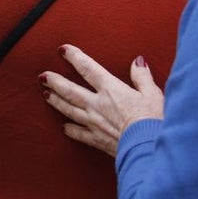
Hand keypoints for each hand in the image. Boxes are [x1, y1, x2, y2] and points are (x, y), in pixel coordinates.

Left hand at [40, 44, 164, 156]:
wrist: (150, 149)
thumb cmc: (155, 121)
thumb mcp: (153, 94)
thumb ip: (142, 77)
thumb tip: (137, 62)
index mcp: (111, 89)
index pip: (88, 68)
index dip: (74, 57)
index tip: (62, 50)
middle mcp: (98, 104)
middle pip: (70, 90)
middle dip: (55, 81)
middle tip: (42, 76)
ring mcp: (94, 122)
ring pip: (69, 110)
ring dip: (56, 101)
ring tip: (46, 95)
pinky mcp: (97, 139)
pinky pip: (79, 133)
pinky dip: (70, 130)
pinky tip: (64, 127)